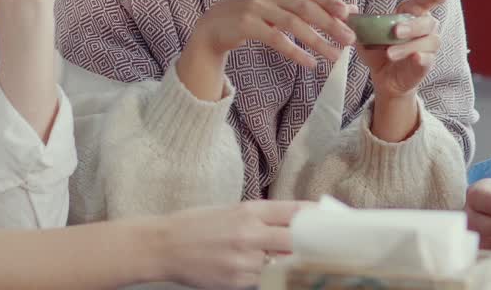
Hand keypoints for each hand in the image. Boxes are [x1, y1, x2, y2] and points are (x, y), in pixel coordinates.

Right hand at [158, 200, 307, 289]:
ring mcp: (244, 260)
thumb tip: (293, 223)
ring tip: (298, 259)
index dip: (314, 216)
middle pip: (295, 239)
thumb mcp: (230, 210)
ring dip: (289, 262)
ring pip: (282, 264)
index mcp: (248, 210)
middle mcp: (249, 234)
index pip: (293, 211)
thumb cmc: (196, 224)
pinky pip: (264, 279)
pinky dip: (269, 275)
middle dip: (311, 242)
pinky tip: (270, 271)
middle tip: (322, 244)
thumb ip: (261, 216)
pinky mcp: (237, 281)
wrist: (164, 246)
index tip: (326, 219)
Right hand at [187, 0, 355, 68]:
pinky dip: (295, 51)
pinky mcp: (246, 24)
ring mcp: (257, 6)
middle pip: (306, 8)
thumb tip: (350, 9)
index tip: (350, 16)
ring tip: (334, 56)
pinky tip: (309, 62)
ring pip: (294, 24)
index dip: (332, 2)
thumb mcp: (285, 4)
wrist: (215, 24)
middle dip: (330, 24)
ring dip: (317, 41)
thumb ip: (315, 5)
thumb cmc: (257, 13)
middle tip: (350, 40)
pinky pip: (276, 39)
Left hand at [356, 0, 448, 98]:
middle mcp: (425, 28)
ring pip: (426, 42)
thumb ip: (358, 22)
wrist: (383, 77)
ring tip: (390, 54)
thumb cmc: (378, 49)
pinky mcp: (426, 64)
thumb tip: (348, 10)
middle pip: (427, 22)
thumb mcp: (365, 34)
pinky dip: (421, 58)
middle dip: (411, 26)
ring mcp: (428, 47)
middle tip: (395, 32)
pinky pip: (428, 60)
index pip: (425, 2)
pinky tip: (415, 58)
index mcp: (412, 14)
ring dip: (407, 47)